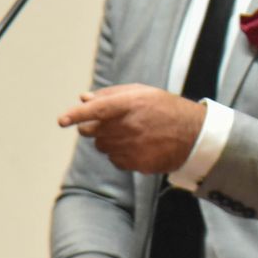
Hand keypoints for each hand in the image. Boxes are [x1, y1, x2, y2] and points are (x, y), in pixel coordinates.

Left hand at [58, 84, 205, 173]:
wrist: (194, 135)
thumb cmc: (166, 109)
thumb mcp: (143, 93)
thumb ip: (111, 94)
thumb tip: (84, 98)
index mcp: (130, 104)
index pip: (95, 110)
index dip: (75, 115)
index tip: (62, 121)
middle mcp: (128, 126)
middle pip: (91, 131)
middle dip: (93, 127)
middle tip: (109, 124)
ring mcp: (132, 147)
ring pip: (101, 147)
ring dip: (107, 141)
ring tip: (130, 134)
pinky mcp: (136, 163)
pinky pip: (114, 160)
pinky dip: (119, 154)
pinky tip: (137, 147)